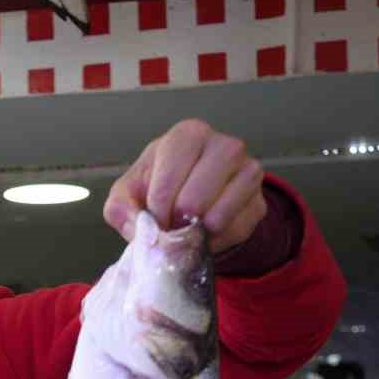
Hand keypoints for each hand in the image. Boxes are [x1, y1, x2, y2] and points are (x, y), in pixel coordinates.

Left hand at [104, 119, 265, 254]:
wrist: (189, 198)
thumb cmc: (155, 188)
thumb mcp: (127, 193)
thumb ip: (120, 208)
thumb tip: (138, 227)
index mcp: (188, 135)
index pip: (170, 177)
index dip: (157, 208)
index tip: (153, 218)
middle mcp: (224, 146)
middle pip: (197, 198)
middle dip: (176, 223)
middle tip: (169, 229)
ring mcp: (249, 171)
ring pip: (221, 214)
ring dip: (196, 233)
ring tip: (185, 232)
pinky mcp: (258, 201)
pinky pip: (237, 230)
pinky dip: (216, 242)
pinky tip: (204, 236)